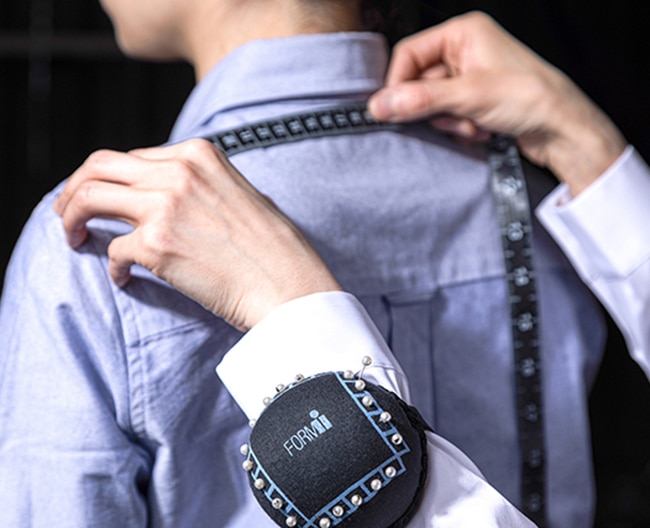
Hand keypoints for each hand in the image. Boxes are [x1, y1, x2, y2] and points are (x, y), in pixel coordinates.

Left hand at [53, 139, 340, 330]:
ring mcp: (165, 205)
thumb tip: (164, 194)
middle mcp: (178, 171)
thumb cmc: (273, 248)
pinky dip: (111, 267)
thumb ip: (200, 184)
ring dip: (72, 217)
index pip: (132, 157)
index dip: (110, 180)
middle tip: (68, 213)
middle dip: (74, 189)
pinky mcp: (156, 244)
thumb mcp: (240, 193)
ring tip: (73, 237)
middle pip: (98, 166)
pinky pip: (112, 250)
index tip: (103, 200)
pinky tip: (123, 279)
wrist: (289, 285)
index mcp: (199, 154)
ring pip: (89, 197)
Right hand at [368, 11, 625, 194]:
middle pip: (419, 82)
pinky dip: (460, 127)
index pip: (409, 54)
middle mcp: (464, 50)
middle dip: (433, 108)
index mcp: (463, 33)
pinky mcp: (475, 100)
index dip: (399, 84)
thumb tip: (379, 105)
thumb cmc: (530, 98)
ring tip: (474, 124)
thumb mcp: (468, 96)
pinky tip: (481, 129)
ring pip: (432, 103)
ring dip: (449, 121)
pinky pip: (448, 115)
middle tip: (452, 118)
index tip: (393, 110)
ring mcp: (470, 77)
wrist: (563, 130)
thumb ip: (419, 100)